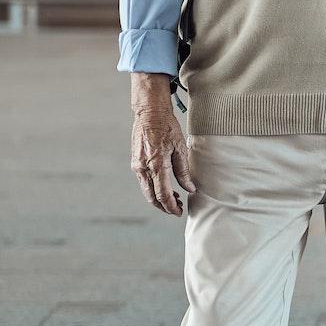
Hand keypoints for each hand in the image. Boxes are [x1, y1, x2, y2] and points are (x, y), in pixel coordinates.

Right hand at [128, 80, 193, 215]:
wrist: (149, 113)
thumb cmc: (167, 127)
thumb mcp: (180, 149)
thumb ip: (183, 171)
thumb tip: (190, 189)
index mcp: (156, 165)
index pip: (162, 194)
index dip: (171, 206)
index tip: (179, 212)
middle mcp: (143, 168)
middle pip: (152, 197)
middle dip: (164, 206)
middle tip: (178, 209)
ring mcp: (137, 166)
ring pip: (146, 190)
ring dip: (159, 198)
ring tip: (175, 199)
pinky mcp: (135, 163)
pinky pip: (144, 181)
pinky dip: (153, 188)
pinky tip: (165, 187)